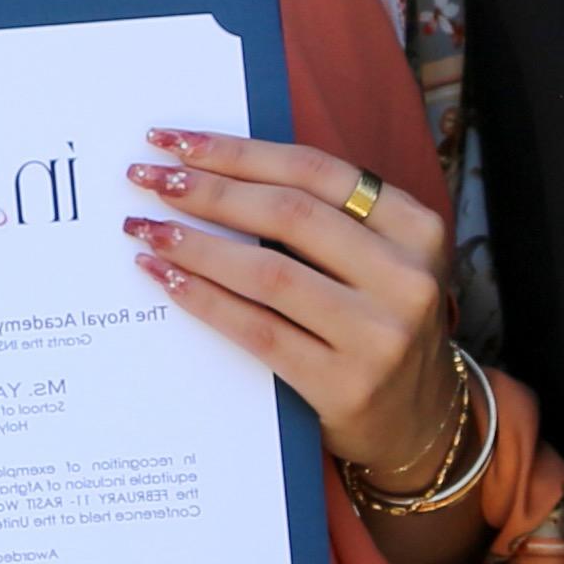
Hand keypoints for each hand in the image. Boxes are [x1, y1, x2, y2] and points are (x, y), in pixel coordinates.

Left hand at [126, 132, 536, 563]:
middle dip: (208, 191)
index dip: (239, 152)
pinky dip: (204, 299)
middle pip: (288, 215)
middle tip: (148, 178)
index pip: (315, 171)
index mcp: (417, 228)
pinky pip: (257, 330)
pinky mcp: (345, 385)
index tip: (176, 141)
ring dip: (195, 245)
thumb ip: (322, 216)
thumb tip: (212, 167)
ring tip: (145, 228)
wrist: (418, 422)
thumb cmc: (377, 321)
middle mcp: (408, 278)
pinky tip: (167, 279)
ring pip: (268, 273)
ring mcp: (380, 336)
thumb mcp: (378, 259)